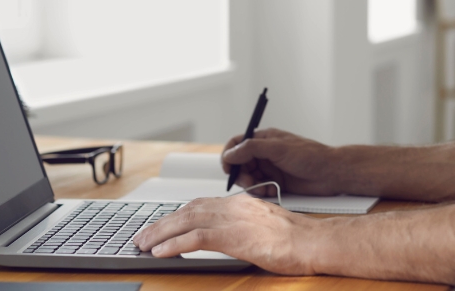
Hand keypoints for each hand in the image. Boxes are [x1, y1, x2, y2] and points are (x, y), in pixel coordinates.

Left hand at [133, 193, 320, 273]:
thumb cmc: (296, 240)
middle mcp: (233, 207)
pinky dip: (173, 244)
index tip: (163, 225)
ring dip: (160, 233)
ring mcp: (232, 220)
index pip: (201, 204)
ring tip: (143, 243)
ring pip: (186, 221)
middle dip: (162, 223)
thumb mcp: (265, 228)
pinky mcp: (233, 237)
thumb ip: (244, 228)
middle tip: (142, 235)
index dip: (178, 215)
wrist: (312, 241)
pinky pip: (195, 238)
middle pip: (188, 210)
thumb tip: (231, 238)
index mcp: (241, 203)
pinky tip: (161, 252)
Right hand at [222, 128, 340, 195]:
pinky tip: (270, 191)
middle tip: (248, 182)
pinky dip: (260, 191)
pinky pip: (259, 188)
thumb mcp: (279, 148)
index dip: (229, 155)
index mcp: (264, 139)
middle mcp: (265, 153)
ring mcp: (270, 168)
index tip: (228, 168)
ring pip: (248, 178)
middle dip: (241, 174)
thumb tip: (230, 153)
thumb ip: (252, 149)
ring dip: (251, 185)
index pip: (237, 143)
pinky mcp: (276, 182)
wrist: (331, 174)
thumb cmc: (310, 156)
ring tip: (263, 188)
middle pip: (240, 164)